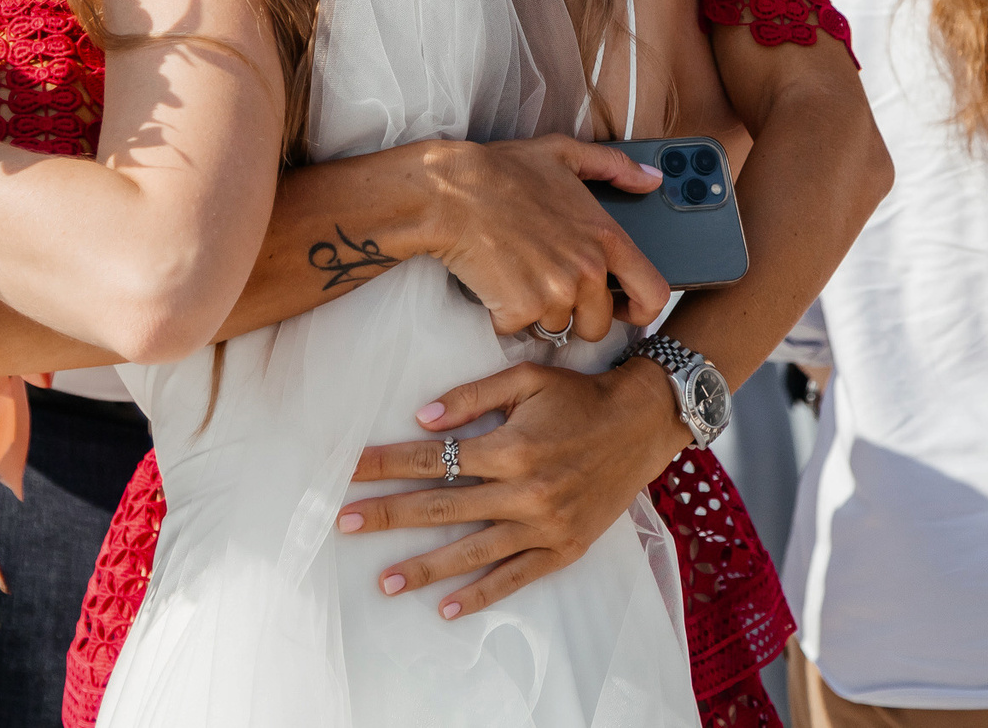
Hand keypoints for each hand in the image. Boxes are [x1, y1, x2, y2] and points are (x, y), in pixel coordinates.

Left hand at [336, 358, 690, 618]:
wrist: (643, 423)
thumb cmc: (580, 396)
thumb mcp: (526, 379)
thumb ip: (471, 398)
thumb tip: (420, 419)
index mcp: (511, 446)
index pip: (433, 459)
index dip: (386, 464)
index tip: (348, 470)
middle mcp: (525, 491)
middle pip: (441, 508)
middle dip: (389, 515)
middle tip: (344, 525)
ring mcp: (545, 525)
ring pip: (473, 552)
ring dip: (424, 567)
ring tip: (384, 581)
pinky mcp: (565, 547)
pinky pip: (516, 577)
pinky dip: (481, 594)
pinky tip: (446, 607)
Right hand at [420, 136, 670, 340]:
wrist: (449, 193)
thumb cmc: (502, 171)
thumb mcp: (563, 154)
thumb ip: (614, 167)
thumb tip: (651, 180)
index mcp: (605, 238)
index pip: (652, 294)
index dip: (642, 311)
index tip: (625, 310)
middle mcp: (587, 271)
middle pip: (599, 325)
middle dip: (576, 316)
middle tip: (549, 288)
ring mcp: (554, 294)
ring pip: (556, 328)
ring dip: (537, 312)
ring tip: (517, 274)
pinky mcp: (520, 310)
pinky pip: (518, 329)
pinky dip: (504, 314)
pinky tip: (494, 282)